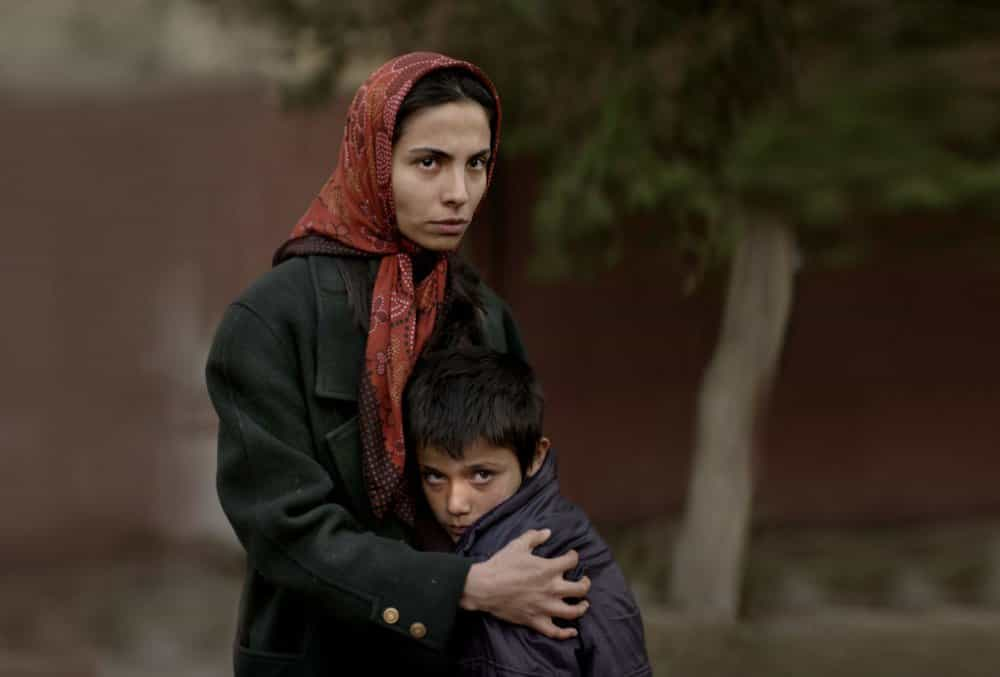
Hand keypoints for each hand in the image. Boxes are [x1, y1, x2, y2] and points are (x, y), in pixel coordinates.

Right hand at [460, 528, 590, 638]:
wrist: (484, 587)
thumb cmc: (501, 565)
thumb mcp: (518, 545)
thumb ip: (534, 536)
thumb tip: (548, 532)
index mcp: (549, 569)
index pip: (571, 561)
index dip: (574, 556)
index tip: (571, 555)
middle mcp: (551, 589)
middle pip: (580, 589)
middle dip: (585, 584)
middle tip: (584, 581)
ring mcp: (545, 607)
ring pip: (573, 612)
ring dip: (582, 607)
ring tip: (584, 604)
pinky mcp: (536, 621)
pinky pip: (555, 632)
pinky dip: (566, 633)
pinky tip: (572, 631)